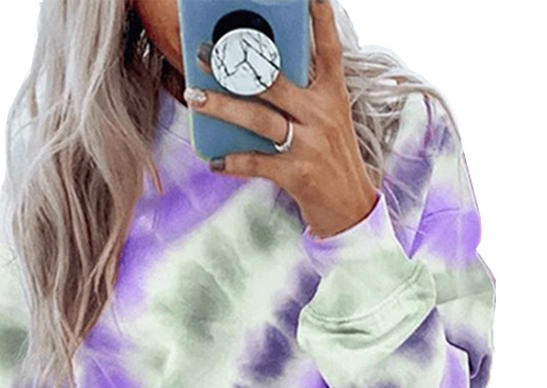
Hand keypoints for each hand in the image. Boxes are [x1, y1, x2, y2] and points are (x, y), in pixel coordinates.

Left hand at [186, 0, 378, 238]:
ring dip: (223, 107)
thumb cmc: (330, 160)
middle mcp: (323, 114)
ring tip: (196, 98)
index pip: (328, 49)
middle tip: (203, 52)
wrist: (350, 209)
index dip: (319, 19)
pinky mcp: (298, 174)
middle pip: (274, 81)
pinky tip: (214, 160)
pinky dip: (233, 161)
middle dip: (235, 65)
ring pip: (259, 118)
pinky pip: (257, 162)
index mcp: (333, 96)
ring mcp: (310, 144)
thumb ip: (300, 98)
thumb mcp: (327, 122)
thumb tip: (255, 81)